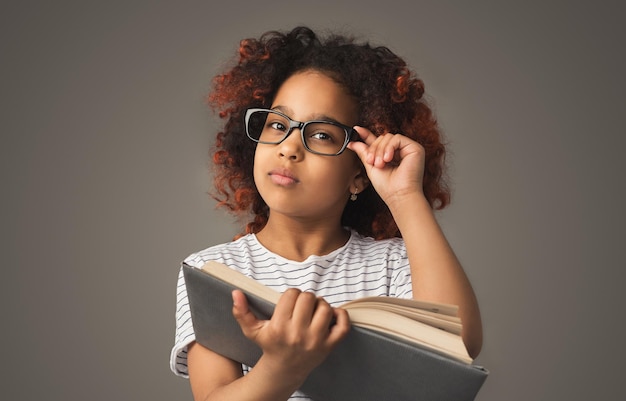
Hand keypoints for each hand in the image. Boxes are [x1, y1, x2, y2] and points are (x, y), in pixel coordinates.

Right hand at [232, 289, 349, 384]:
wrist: (284, 369)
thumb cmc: (270, 345)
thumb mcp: (252, 330)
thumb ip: (241, 311)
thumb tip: (236, 293)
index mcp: (280, 327)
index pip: (292, 294)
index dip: (291, 294)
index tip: (289, 302)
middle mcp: (298, 334)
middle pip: (308, 298)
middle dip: (305, 298)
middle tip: (302, 306)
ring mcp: (316, 340)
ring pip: (325, 308)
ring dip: (321, 305)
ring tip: (314, 310)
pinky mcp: (329, 346)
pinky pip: (343, 325)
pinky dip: (341, 316)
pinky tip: (332, 314)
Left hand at [348, 126, 425, 205]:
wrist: (399, 196)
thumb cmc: (387, 187)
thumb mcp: (371, 167)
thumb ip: (364, 153)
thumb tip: (352, 142)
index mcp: (391, 156)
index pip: (379, 142)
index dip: (366, 135)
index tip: (356, 130)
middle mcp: (401, 151)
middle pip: (382, 138)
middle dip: (373, 149)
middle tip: (372, 162)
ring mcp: (408, 149)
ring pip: (388, 137)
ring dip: (380, 150)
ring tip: (380, 164)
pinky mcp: (415, 148)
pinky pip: (397, 138)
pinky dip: (389, 147)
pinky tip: (388, 159)